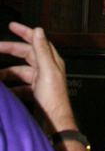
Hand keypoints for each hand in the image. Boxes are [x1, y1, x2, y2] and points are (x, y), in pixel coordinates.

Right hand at [0, 22, 85, 150]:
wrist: (53, 124)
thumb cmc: (53, 100)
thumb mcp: (47, 71)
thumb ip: (42, 50)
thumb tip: (38, 30)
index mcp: (52, 61)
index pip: (38, 41)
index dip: (25, 32)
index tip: (12, 26)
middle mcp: (47, 70)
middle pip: (27, 54)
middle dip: (11, 50)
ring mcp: (41, 82)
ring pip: (21, 71)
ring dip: (7, 71)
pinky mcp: (35, 94)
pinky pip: (20, 86)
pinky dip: (11, 86)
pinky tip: (4, 90)